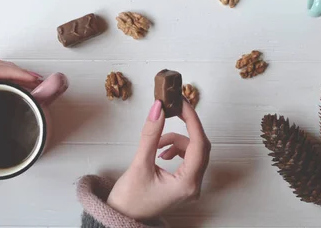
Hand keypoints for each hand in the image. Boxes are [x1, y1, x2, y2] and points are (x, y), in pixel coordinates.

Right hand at [107, 101, 210, 220]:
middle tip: (173, 110)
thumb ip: (151, 135)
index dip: (192, 121)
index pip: (199, 145)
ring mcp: (190, 186)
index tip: (183, 104)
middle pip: (200, 147)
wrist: (121, 218)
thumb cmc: (129, 200)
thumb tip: (158, 109)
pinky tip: (160, 152)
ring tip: (155, 145)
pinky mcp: (183, 184)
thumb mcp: (139, 164)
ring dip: (175, 141)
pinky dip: (174, 149)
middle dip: (186, 127)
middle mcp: (193, 186)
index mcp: (187, 184)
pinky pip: (187, 158)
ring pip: (192, 151)